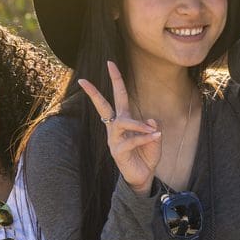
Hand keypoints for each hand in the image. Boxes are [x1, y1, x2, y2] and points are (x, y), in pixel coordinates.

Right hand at [76, 61, 161, 194]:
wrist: (143, 177)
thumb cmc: (146, 155)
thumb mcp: (155, 137)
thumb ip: (152, 126)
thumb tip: (149, 118)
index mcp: (123, 120)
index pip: (118, 96)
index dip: (115, 80)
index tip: (110, 63)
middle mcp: (115, 128)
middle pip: (104, 106)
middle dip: (94, 92)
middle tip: (83, 80)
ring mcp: (114, 140)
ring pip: (122, 123)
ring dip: (137, 124)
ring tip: (152, 129)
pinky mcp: (118, 152)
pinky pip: (131, 141)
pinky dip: (145, 138)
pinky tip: (155, 137)